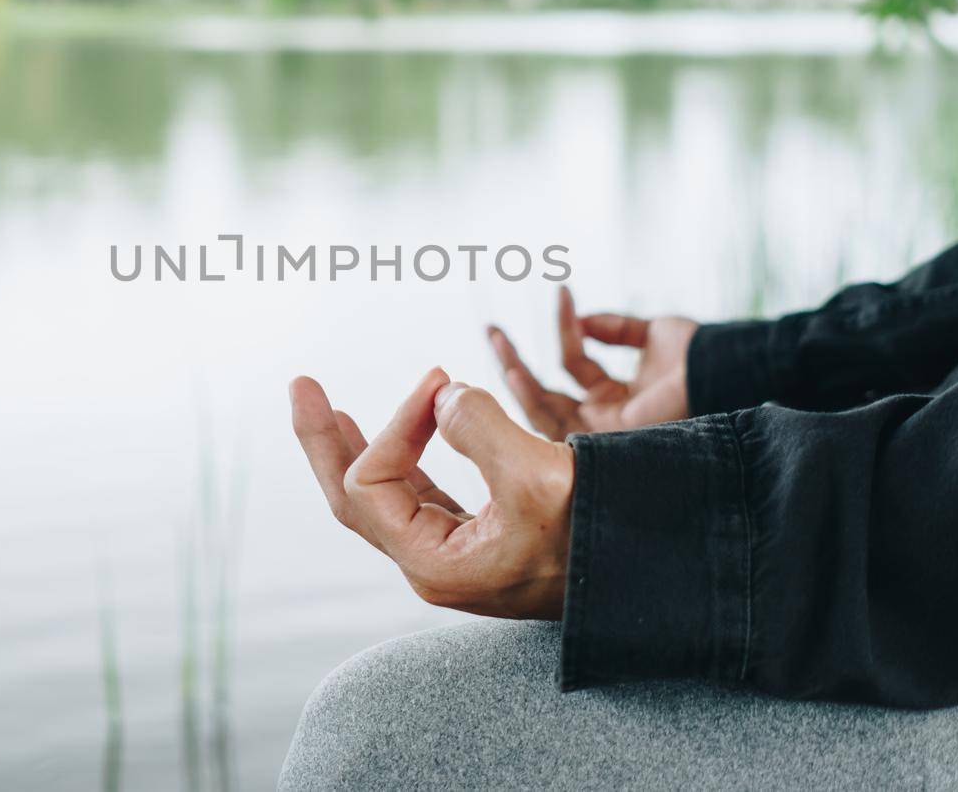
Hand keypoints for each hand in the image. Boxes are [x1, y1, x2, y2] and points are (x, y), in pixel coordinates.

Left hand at [288, 369, 572, 619]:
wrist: (657, 576)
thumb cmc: (600, 537)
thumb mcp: (537, 475)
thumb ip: (478, 426)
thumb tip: (442, 397)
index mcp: (433, 563)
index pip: (374, 481)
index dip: (396, 421)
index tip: (441, 381)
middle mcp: (434, 564)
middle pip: (353, 497)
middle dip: (325, 440)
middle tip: (300, 386)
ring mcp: (456, 555)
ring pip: (385, 497)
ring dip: (358, 446)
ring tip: (330, 408)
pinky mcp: (481, 540)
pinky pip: (423, 496)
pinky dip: (406, 457)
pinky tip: (402, 433)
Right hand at [487, 285, 696, 439]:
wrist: (721, 372)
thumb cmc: (698, 356)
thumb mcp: (652, 333)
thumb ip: (614, 327)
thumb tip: (581, 318)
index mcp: (617, 395)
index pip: (575, 362)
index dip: (565, 325)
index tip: (561, 291)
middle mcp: (604, 417)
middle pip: (546, 391)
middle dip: (515, 359)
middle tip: (491, 329)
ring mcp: (601, 430)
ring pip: (542, 405)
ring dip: (514, 371)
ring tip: (495, 338)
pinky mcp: (600, 436)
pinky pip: (553, 417)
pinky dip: (529, 393)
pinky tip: (512, 368)